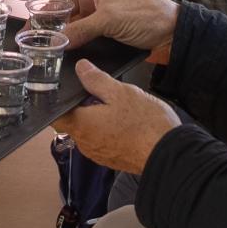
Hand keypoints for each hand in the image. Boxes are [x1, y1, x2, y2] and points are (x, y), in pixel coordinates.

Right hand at [12, 0, 177, 53]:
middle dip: (43, 13)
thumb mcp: (110, 20)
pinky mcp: (107, 26)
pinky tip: (62, 45)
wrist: (171, 32)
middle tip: (26, 29)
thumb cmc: (146, 15)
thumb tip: (58, 41)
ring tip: (39, 40)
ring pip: (71, 18)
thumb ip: (82, 30)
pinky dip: (72, 37)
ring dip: (58, 28)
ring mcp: (102, 10)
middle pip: (62, 1)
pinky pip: (82, 29)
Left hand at [54, 60, 180, 173]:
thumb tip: (81, 68)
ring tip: (115, 106)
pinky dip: (108, 130)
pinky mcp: (112, 159)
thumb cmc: (146, 124)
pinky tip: (124, 121)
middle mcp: (86, 143)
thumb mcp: (121, 92)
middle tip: (97, 92)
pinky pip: (102, 141)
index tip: (65, 89)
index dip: (57, 101)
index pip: (55, 115)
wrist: (170, 153)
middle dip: (81, 107)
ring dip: (96, 119)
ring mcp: (99, 154)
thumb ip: (97, 79)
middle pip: (73, 122)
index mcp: (82, 125)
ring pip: (89, 131)